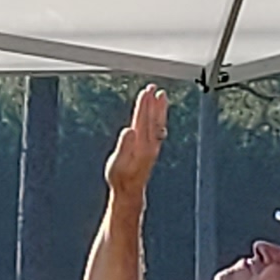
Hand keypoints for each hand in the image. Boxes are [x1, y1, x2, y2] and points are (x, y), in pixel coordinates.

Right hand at [106, 86, 168, 201]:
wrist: (130, 191)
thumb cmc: (120, 178)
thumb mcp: (117, 163)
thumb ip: (124, 146)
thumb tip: (129, 130)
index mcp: (140, 145)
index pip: (142, 119)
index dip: (144, 105)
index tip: (145, 92)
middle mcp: (149, 144)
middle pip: (152, 119)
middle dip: (152, 102)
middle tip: (153, 87)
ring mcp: (153, 147)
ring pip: (158, 123)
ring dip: (160, 109)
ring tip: (162, 96)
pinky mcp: (153, 150)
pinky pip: (159, 130)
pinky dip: (161, 119)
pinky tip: (161, 116)